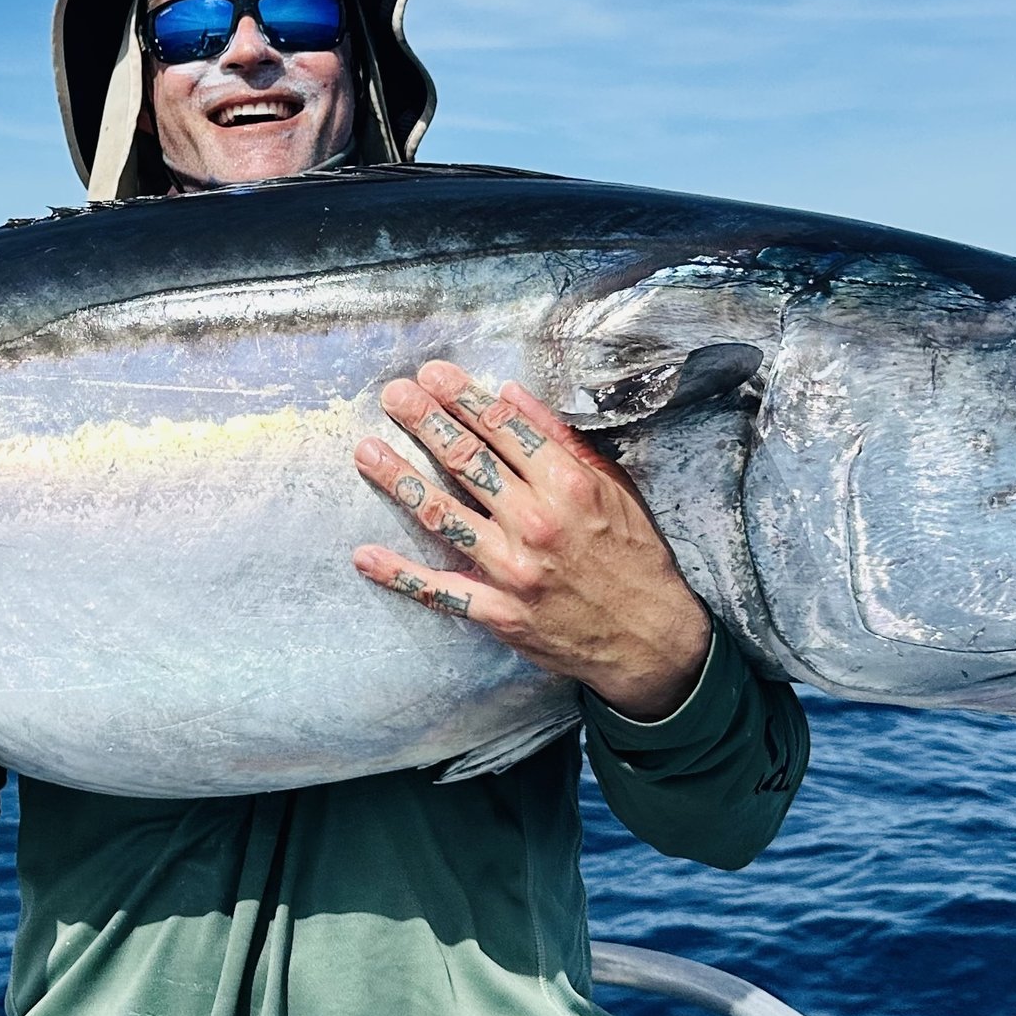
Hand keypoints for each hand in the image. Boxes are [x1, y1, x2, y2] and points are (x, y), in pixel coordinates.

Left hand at [352, 361, 710, 721]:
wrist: (651, 640)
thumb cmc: (635, 557)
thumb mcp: (615, 488)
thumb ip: (562, 440)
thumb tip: (512, 395)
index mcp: (568, 487)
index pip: (503, 428)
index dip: (462, 396)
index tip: (433, 375)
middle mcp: (536, 524)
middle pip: (467, 461)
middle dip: (424, 421)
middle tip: (393, 394)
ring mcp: (513, 571)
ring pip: (443, 517)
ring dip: (399, 481)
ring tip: (366, 451)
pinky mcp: (499, 613)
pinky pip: (441, 591)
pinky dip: (400, 575)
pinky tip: (365, 555)